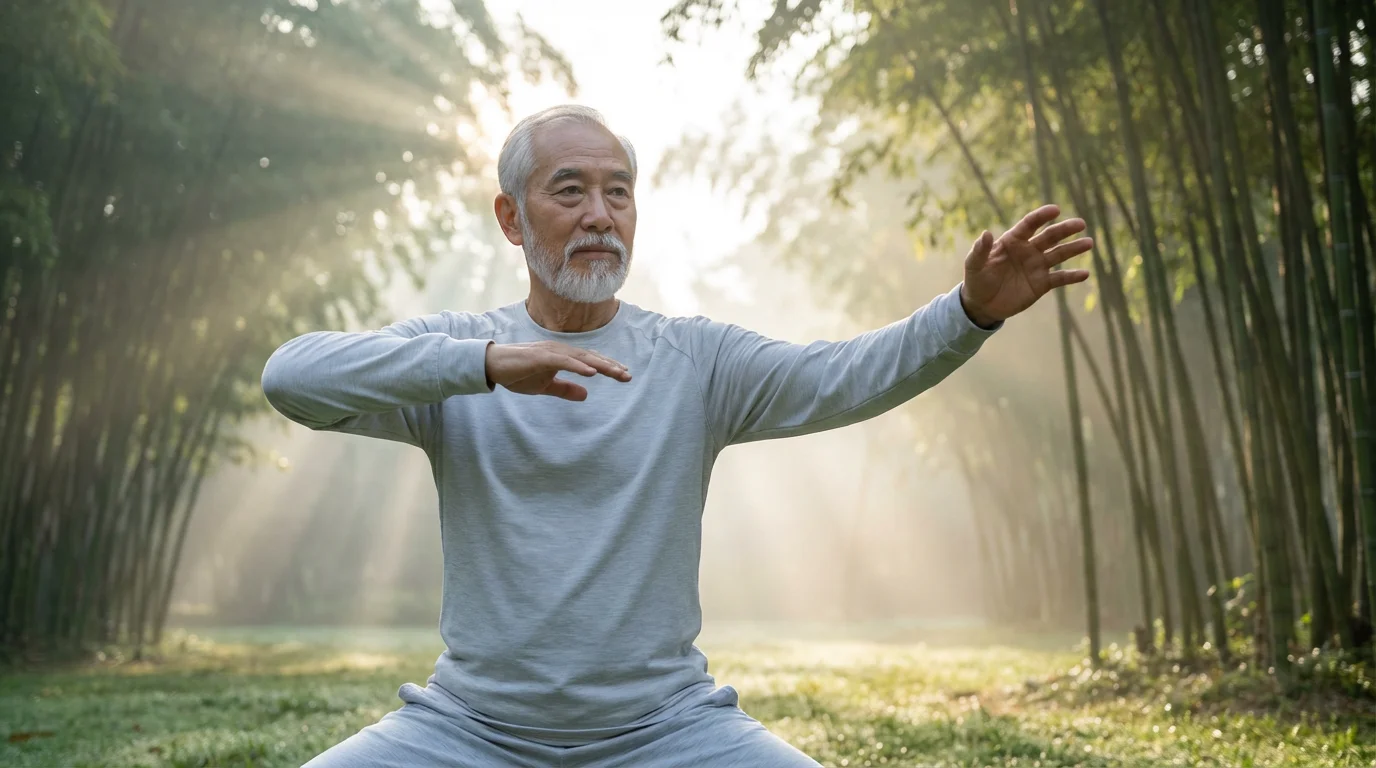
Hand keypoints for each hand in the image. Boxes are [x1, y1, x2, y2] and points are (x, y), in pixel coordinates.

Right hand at [485, 341, 630, 400]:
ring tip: (617, 372)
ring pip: (581, 357)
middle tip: (628, 376)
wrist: (493, 367)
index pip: (590, 361)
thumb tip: (586, 395)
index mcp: (562, 357)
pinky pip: (564, 361)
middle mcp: (560, 350)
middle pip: (591, 357)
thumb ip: (565, 389)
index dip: (607, 367)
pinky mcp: (541, 356)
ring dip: (600, 365)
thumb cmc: (518, 374)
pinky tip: (592, 372)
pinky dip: (579, 366)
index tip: (624, 374)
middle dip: (610, 366)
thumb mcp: (545, 386)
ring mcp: (551, 352)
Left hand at [960, 204, 1092, 326]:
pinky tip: (1085, 274)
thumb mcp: (974, 265)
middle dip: (1065, 230)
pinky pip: (1060, 278)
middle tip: (1080, 224)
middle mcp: (1028, 250)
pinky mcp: (1042, 284)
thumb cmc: (976, 280)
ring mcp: (1037, 266)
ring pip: (1059, 254)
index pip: (1030, 224)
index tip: (1055, 209)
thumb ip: (980, 250)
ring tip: (1088, 243)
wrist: (982, 305)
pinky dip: (1072, 276)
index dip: (1042, 216)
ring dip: (1074, 249)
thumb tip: (986, 233)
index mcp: (1012, 241)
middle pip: (1050, 237)